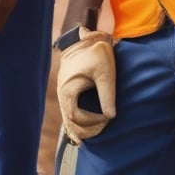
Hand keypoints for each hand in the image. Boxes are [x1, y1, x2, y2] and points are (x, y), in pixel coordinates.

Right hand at [56, 27, 115, 144]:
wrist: (85, 37)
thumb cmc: (96, 53)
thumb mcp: (106, 73)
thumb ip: (108, 95)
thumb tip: (111, 117)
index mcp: (68, 90)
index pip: (76, 117)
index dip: (91, 123)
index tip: (106, 120)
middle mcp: (62, 93)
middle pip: (70, 121)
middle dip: (86, 130)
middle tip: (103, 130)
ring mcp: (63, 91)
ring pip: (68, 117)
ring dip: (80, 128)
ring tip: (92, 136)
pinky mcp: (67, 89)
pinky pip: (68, 111)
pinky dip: (74, 123)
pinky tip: (79, 136)